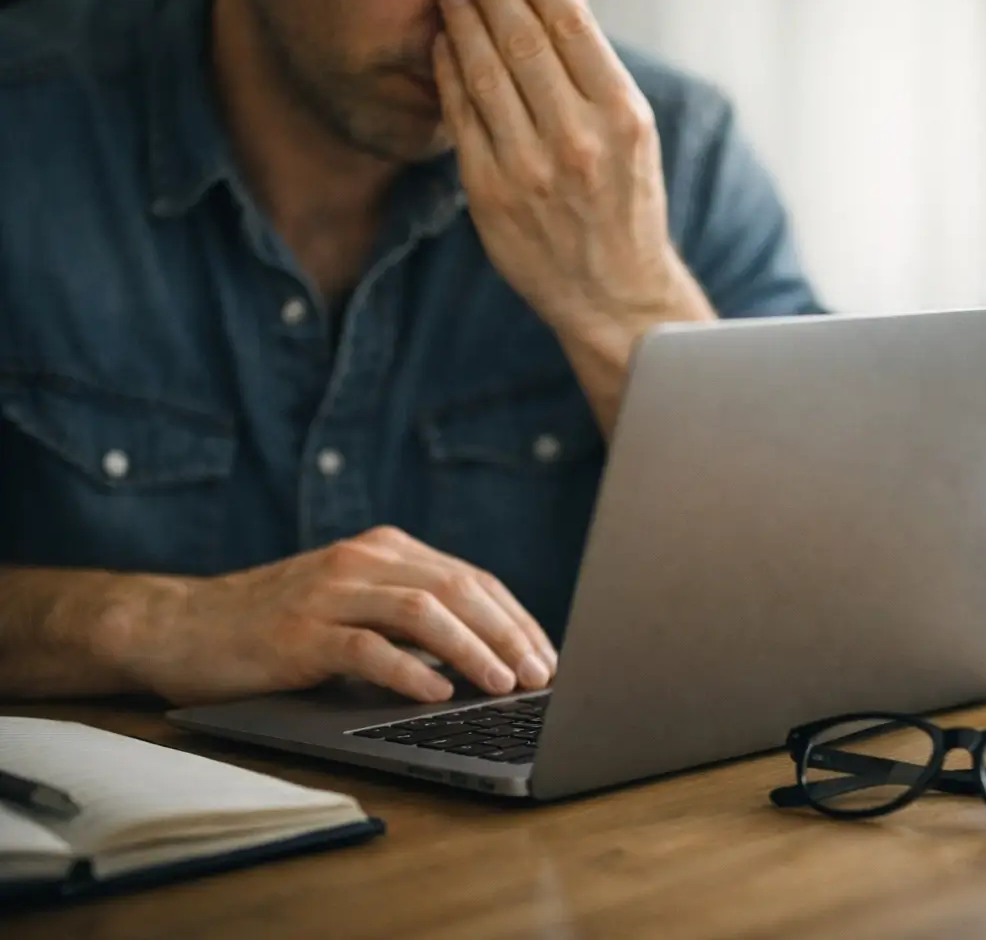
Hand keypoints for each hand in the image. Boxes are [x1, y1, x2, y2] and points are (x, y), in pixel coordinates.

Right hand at [118, 527, 557, 705]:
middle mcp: (363, 561)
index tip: (548, 655)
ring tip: (504, 684)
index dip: (516, 618)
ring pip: (423, 612)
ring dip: (473, 650)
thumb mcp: (351, 604)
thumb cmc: (275, 624)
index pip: (472, 578)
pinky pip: (366, 647)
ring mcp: (330, 593)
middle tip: (541, 675)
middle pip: (459, 590)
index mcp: (385, 549)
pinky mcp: (299, 632)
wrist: (180, 625)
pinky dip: (408, 670)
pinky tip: (437, 694)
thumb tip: (489, 657)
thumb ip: (410, 617)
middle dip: (508, 634)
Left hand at [434, 0, 713, 335]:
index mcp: (622, 117)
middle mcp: (578, 140)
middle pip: (521, 40)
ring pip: (484, 72)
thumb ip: (595, 58)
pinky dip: (448, 70)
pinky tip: (444, 43)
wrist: (614, 294)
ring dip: (463, 20)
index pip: (570, 25)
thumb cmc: (625, 203)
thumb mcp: (632, 131)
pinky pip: (461, 116)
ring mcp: (530, 169)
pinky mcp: (490, 193)